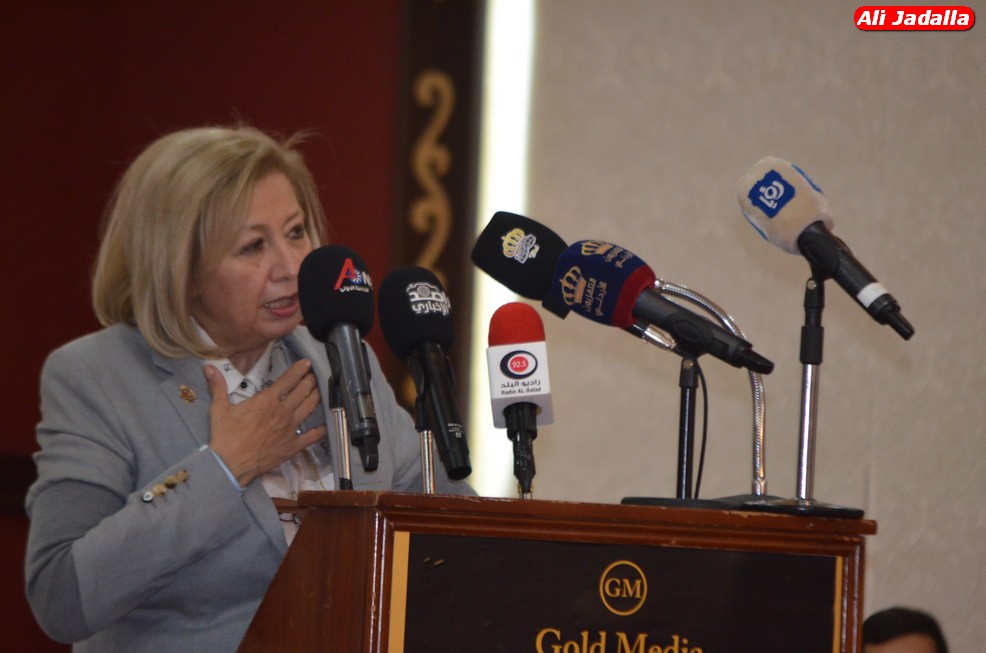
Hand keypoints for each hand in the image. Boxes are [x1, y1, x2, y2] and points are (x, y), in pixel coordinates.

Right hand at [204, 359, 327, 486]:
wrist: (230, 464)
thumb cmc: (225, 436)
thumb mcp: (219, 409)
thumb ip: (218, 386)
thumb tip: (208, 367)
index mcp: (267, 401)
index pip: (288, 380)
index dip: (299, 370)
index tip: (307, 363)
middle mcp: (282, 412)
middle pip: (302, 391)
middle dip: (310, 381)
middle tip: (314, 375)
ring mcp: (290, 429)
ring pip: (309, 408)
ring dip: (316, 396)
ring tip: (320, 390)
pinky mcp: (292, 446)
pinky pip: (311, 437)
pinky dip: (320, 431)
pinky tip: (325, 426)